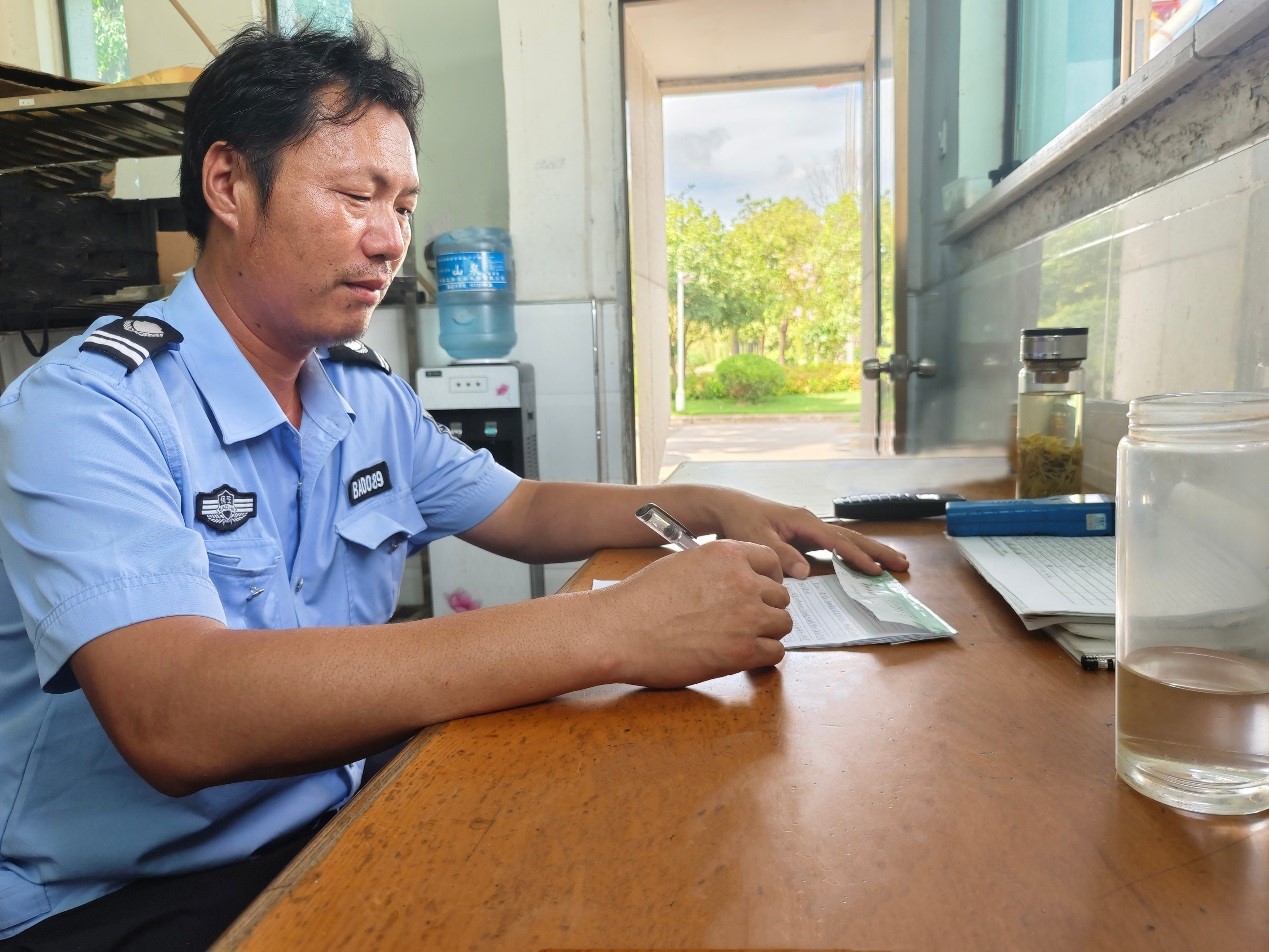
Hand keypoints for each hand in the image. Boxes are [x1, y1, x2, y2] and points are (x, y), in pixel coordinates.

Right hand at [597, 540, 791, 688]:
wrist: (620, 630)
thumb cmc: (641, 600)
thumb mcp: (683, 565)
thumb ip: (716, 570)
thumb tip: (733, 582)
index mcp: (727, 555)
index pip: (771, 561)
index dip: (768, 578)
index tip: (762, 590)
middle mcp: (743, 581)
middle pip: (780, 596)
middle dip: (766, 608)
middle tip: (747, 620)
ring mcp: (746, 616)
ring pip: (782, 624)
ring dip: (767, 633)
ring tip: (744, 640)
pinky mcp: (743, 650)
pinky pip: (775, 652)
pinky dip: (762, 656)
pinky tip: (743, 656)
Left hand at [709, 490, 908, 578]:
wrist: (730, 508)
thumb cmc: (742, 522)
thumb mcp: (756, 539)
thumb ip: (780, 554)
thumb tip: (804, 571)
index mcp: (804, 522)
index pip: (837, 542)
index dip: (856, 558)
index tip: (874, 571)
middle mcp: (812, 523)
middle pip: (852, 537)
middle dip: (877, 551)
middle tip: (903, 564)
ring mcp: (811, 528)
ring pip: (848, 540)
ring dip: (871, 551)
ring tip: (894, 562)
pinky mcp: (806, 535)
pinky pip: (836, 545)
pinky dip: (853, 553)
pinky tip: (863, 563)